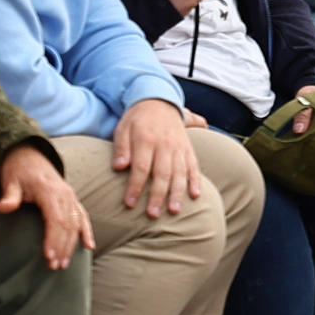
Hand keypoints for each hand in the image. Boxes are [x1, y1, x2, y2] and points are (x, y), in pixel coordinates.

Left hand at [0, 145, 94, 268]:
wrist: (29, 155)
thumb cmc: (18, 170)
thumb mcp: (11, 180)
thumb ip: (9, 196)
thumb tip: (2, 208)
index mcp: (50, 190)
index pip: (55, 218)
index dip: (54, 238)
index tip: (49, 255)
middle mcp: (65, 194)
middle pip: (68, 224)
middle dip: (63, 247)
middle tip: (55, 266)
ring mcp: (71, 196)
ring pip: (76, 223)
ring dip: (72, 244)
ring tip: (64, 264)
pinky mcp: (72, 199)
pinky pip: (83, 216)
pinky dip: (87, 231)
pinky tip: (89, 246)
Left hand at [110, 97, 205, 217]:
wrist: (158, 99)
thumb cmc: (136, 119)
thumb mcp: (122, 128)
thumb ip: (121, 148)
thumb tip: (119, 167)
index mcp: (146, 139)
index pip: (141, 167)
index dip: (135, 187)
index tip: (129, 204)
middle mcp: (165, 144)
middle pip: (162, 173)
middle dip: (157, 195)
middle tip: (152, 214)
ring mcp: (179, 146)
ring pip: (180, 172)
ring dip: (177, 193)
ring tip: (174, 211)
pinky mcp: (188, 148)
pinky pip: (194, 165)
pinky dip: (196, 180)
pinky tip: (195, 195)